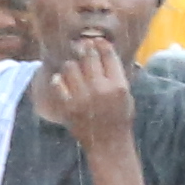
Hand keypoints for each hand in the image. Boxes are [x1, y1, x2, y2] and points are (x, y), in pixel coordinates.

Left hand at [37, 33, 134, 149]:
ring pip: (70, 66)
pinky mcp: (68, 107)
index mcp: (118, 86)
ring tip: (74, 69)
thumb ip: (116, 74)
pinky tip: (63, 81)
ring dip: (72, 65)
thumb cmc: (119, 117)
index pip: (108, 55)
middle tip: (83, 47)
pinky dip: (59, 80)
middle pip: (89, 57)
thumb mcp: (126, 95)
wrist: (108, 144)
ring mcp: (83, 98)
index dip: (101, 44)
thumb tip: (103, 47)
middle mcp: (100, 90)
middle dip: (86, 49)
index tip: (97, 41)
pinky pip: (58, 83)